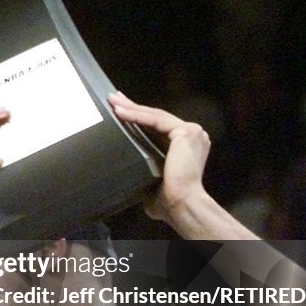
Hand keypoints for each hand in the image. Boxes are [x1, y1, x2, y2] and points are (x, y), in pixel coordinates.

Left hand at [108, 91, 210, 224]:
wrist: (181, 205)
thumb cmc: (170, 201)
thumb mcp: (152, 181)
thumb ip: (145, 175)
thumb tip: (127, 182)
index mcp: (186, 147)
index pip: (158, 127)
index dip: (139, 116)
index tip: (121, 109)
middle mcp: (193, 136)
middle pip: (156, 117)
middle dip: (132, 107)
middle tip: (113, 99)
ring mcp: (192, 133)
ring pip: (154, 116)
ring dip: (131, 108)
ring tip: (112, 102)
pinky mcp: (187, 132)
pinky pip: (156, 120)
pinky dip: (136, 115)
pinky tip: (120, 112)